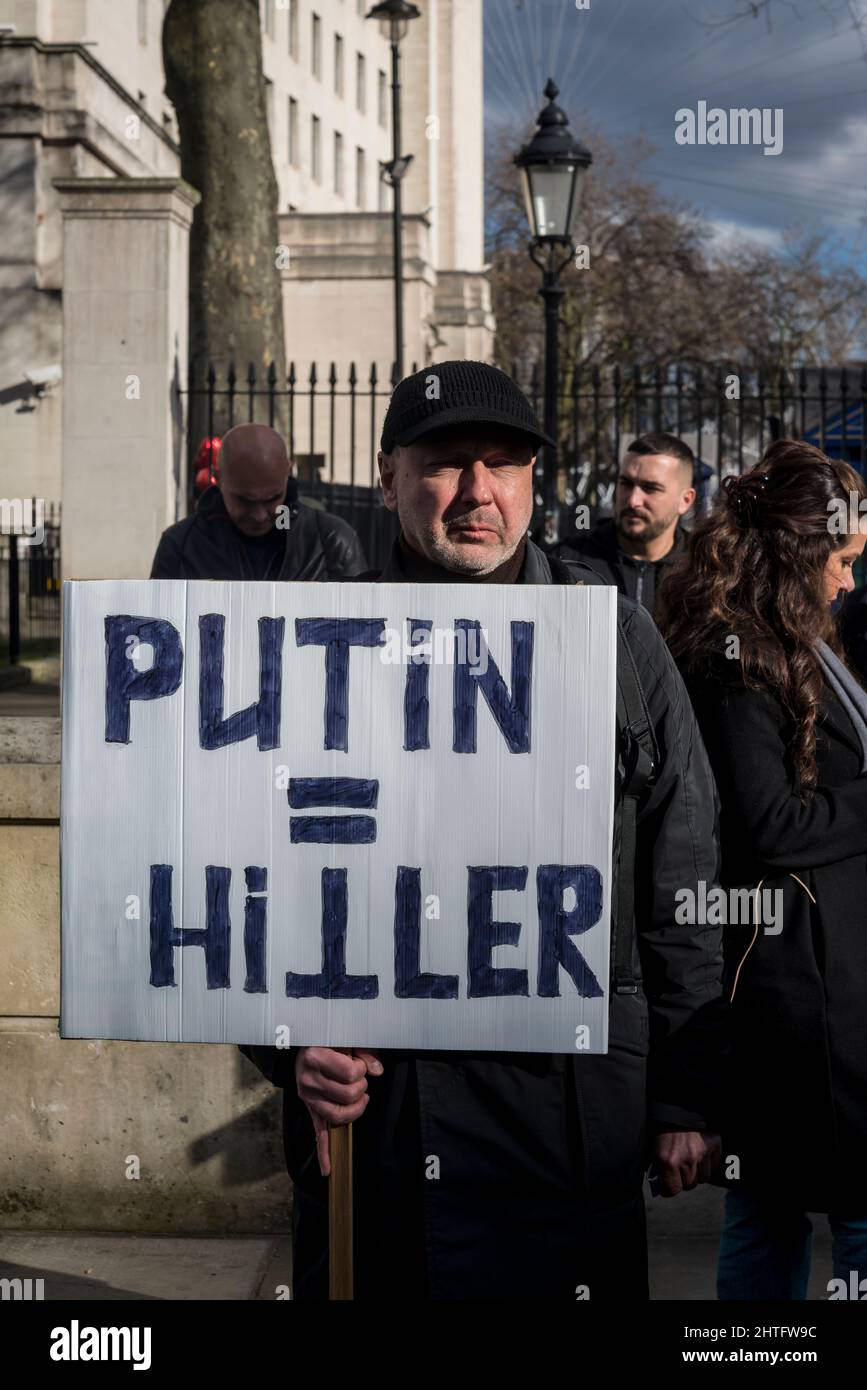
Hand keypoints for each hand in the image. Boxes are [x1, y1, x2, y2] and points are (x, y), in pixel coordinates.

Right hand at [295, 1046, 382, 1177]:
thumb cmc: (330, 1040)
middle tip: (360, 1079)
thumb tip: (378, 1071)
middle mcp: (308, 1079)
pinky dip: (324, 1154)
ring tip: (360, 1098)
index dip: (362, 1069)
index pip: (350, 1073)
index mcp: (315, 1057)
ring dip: (356, 1109)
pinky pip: (319, 1134)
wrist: (305, 1046)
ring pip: (339, 1116)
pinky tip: (328, 1170)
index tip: (359, 1063)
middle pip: (348, 1095)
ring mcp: (308, 1097)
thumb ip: (364, 1052)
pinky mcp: (311, 1110)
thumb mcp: (346, 1037)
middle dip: (362, 1088)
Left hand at [652, 1130, 720, 1196]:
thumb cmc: (662, 1125)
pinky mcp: (714, 1144)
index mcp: (667, 1160)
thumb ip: (660, 1166)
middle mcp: (686, 1160)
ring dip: (697, 1172)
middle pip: (689, 1185)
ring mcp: (702, 1153)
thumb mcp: (654, 1146)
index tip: (669, 1185)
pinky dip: (708, 1162)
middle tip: (679, 1170)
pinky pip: (714, 1165)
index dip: (670, 1188)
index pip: (672, 1190)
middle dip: (683, 1179)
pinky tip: (701, 1153)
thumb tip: (663, 1184)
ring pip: (703, 1178)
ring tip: (691, 1161)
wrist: (677, 1102)